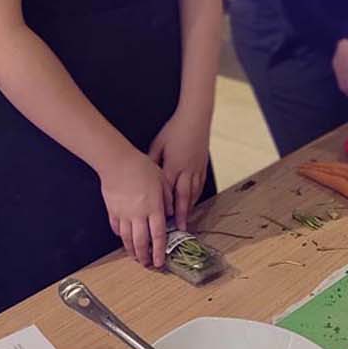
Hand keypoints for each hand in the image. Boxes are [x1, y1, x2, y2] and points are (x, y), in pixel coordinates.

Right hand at [98, 146, 168, 267]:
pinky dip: (120, 236)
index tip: (161, 261)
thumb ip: (168, 198)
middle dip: (145, 256)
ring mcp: (124, 214)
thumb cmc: (142, 168)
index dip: (160, 251)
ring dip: (132, 250)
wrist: (118, 162)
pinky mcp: (112, 211)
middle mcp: (138, 215)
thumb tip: (171, 212)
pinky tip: (124, 239)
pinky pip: (116, 228)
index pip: (158, 235)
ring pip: (127, 239)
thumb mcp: (162, 181)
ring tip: (136, 257)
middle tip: (148, 264)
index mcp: (153, 208)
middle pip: (141, 242)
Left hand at [148, 109, 211, 232]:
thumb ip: (152, 162)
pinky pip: (199, 186)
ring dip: (189, 208)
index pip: (168, 192)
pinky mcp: (202, 166)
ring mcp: (196, 169)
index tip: (163, 220)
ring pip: (193, 193)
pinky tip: (192, 204)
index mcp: (173, 166)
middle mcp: (186, 171)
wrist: (195, 119)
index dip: (166, 208)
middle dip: (181, 215)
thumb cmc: (174, 130)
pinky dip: (195, 197)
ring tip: (186, 221)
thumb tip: (145, 176)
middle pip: (183, 198)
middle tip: (180, 229)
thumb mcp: (158, 145)